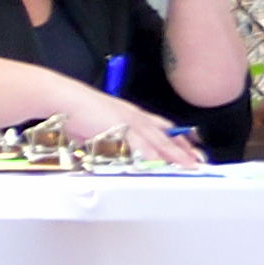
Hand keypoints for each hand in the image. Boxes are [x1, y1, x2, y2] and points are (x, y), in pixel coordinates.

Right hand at [67, 93, 201, 165]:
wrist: (66, 99)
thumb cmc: (79, 112)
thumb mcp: (102, 125)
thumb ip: (114, 139)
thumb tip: (120, 153)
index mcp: (134, 116)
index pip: (164, 128)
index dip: (180, 139)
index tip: (193, 147)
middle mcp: (136, 117)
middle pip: (165, 135)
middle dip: (182, 150)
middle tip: (197, 161)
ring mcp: (129, 122)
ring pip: (156, 141)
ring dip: (172, 155)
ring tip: (185, 165)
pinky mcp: (118, 129)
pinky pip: (138, 145)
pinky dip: (148, 156)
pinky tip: (158, 164)